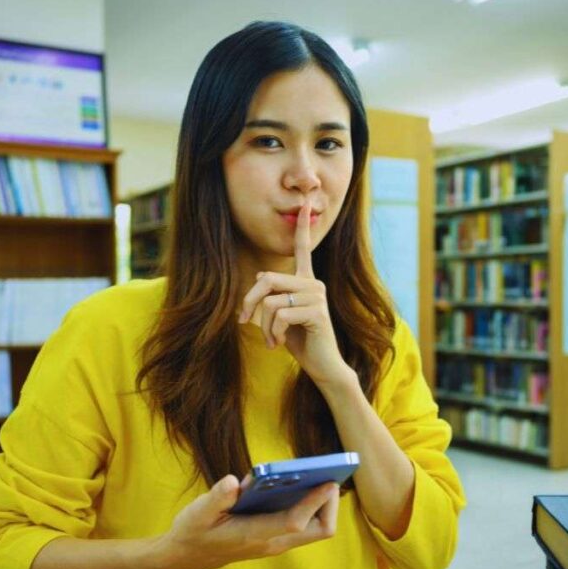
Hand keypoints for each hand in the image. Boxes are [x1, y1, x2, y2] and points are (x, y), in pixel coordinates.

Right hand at [157, 474, 338, 568]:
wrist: (188, 556)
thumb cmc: (194, 531)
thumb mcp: (198, 512)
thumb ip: (217, 497)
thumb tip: (234, 481)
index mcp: (254, 535)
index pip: (294, 522)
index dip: (314, 502)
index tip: (328, 481)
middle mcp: (272, 541)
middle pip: (319, 529)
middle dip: (329, 504)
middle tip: (328, 475)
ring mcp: (276, 541)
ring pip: (315, 527)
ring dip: (323, 503)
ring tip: (320, 473)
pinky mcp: (275, 536)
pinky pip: (305, 523)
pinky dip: (311, 504)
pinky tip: (301, 481)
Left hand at [237, 202, 354, 387]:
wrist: (323, 366)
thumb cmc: (300, 341)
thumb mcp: (280, 317)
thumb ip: (272, 296)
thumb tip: (260, 278)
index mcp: (305, 281)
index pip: (302, 249)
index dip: (303, 227)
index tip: (307, 203)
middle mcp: (314, 283)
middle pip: (267, 279)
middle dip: (249, 302)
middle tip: (244, 321)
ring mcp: (317, 297)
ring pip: (270, 301)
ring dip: (263, 326)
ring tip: (271, 339)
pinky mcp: (317, 312)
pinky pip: (280, 316)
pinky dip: (273, 333)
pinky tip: (279, 343)